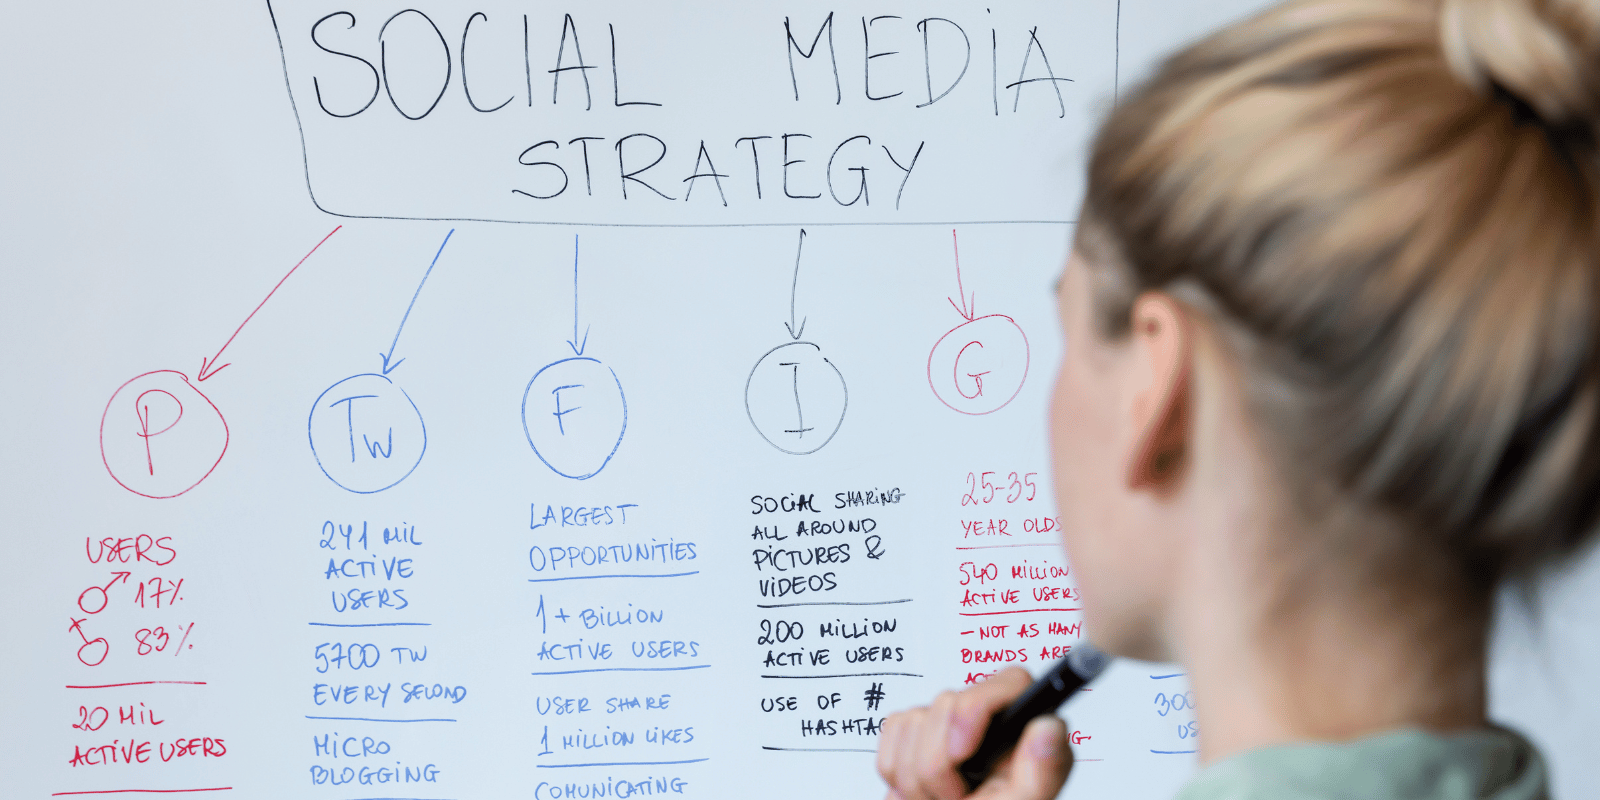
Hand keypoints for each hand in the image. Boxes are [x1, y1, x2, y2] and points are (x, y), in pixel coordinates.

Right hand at [876, 667, 1072, 799]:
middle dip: (937, 765)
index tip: (961, 753)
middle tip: (954, 796)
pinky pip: (892, 731)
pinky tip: (919, 791)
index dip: (974, 709)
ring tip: (938, 799)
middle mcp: (989, 719)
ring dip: (916, 775)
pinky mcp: (915, 729)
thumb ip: (1043, 771)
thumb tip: (1048, 725)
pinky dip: (896, 770)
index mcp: (1024, 729)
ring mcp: (949, 722)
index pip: (1010, 682)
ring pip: (913, 720)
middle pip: (948, 703)